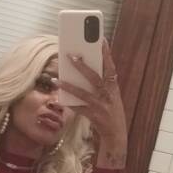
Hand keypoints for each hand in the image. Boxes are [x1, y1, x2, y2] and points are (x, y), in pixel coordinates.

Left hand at [61, 40, 126, 168]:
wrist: (117, 134)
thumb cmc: (111, 111)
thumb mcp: (111, 95)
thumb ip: (101, 82)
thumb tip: (84, 67)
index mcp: (114, 87)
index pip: (110, 67)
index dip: (106, 53)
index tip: (100, 39)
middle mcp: (108, 95)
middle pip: (94, 77)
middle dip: (82, 66)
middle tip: (70, 55)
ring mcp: (101, 106)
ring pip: (83, 93)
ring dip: (69, 86)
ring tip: (56, 79)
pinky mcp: (93, 116)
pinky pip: (78, 108)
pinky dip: (68, 103)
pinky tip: (58, 98)